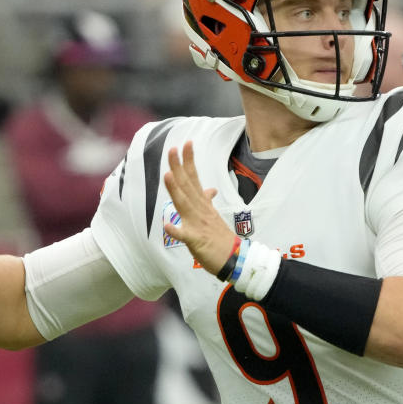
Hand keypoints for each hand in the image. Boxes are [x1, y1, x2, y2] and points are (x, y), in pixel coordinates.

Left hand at [162, 142, 236, 275]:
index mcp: (203, 205)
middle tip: (172, 149)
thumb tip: (210, 190)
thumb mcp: (213, 216)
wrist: (235, 259)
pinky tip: (167, 225)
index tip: (185, 144)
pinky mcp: (196, 241)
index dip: (189, 161)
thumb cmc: (221, 239)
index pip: (194, 179)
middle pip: (188, 186)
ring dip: (176, 190)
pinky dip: (176, 231)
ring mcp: (198, 224)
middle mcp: (200, 210)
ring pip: (184, 205)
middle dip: (179, 167)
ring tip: (167, 175)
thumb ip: (207, 201)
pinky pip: (185, 235)